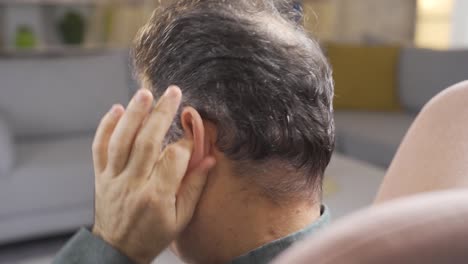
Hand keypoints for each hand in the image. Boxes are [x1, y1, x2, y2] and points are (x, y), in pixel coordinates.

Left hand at [91, 86, 215, 263]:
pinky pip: (100, 148)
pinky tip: (117, 109)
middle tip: (173, 92)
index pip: (173, 159)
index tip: (194, 130)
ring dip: (133, 114)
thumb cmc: (153, 234)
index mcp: (157, 196)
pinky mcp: (101, 175)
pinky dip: (106, 127)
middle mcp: (133, 184)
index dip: (186, 141)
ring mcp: (113, 178)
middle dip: (162, 114)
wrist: (117, 249)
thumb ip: (194, 187)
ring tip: (145, 93)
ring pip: (122, 141)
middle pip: (147, 142)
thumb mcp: (181, 218)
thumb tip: (209, 158)